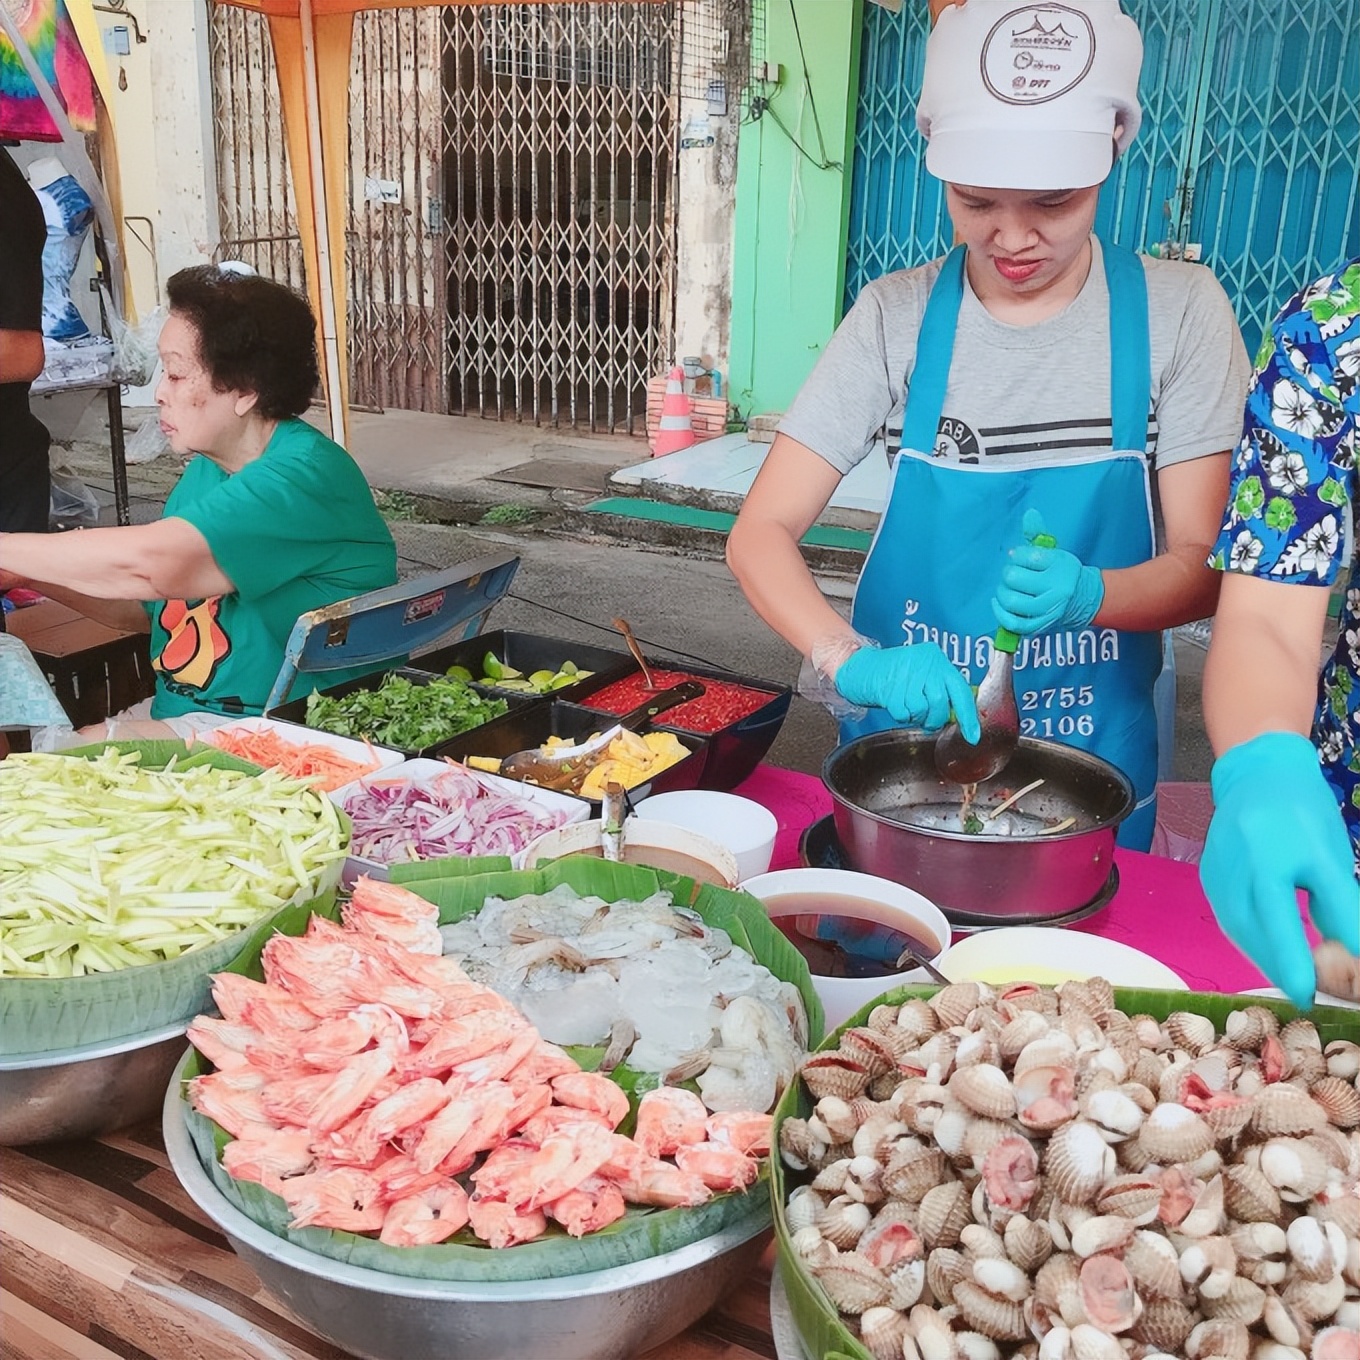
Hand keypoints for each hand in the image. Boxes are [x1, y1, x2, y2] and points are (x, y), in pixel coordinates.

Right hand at [833, 643, 980, 740]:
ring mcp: (907, 673)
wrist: (859, 667)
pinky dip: (901, 716)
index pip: (960, 690)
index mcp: (936, 658)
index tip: (973, 735)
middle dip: (935, 718)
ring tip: (905, 705)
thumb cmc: (892, 674)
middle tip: (924, 718)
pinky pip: (904, 714)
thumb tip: (958, 715)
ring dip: (914, 716)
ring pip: (922, 710)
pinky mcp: (890, 686)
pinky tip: (895, 704)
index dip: (968, 716)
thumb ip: (940, 689)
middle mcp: (925, 663)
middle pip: (941, 703)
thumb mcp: (921, 673)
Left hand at [992, 508, 1103, 634]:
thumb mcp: (1054, 551)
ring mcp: (1048, 608)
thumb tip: (1029, 513)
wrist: (1082, 599)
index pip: (1027, 556)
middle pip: (1014, 578)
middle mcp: (1055, 587)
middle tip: (1012, 574)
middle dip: (1007, 574)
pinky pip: (1014, 623)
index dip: (1016, 556)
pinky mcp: (1041, 625)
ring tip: (1006, 588)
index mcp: (1059, 565)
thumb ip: (1038, 533)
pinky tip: (998, 603)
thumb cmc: (1060, 571)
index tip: (1017, 557)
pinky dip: (1000, 613)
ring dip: (1002, 593)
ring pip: (1011, 601)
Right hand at [1200, 731, 1359, 1007]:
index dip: (1291, 961)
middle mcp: (1235, 866)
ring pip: (1236, 927)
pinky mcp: (1208, 874)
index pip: (1279, 920)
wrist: (1257, 773)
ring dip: (1261, 956)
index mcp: (1269, 858)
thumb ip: (1339, 907)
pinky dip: (1248, 937)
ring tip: (1287, 975)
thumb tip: (1351, 954)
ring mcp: (1216, 870)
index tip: (1306, 994)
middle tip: (1303, 992)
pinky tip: (1267, 946)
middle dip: (1277, 965)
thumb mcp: (1331, 858)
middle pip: (1252, 931)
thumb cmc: (1303, 812)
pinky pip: (1227, 915)